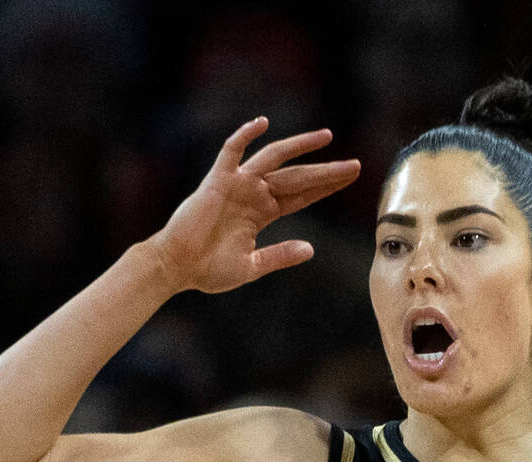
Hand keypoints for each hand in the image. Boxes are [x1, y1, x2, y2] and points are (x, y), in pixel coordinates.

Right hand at [150, 117, 360, 294]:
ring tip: (327, 137)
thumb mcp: (252, 265)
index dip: (325, 187)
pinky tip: (262, 123)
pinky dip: (244, 135)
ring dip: (300, 146)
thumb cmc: (208, 269)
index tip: (350, 179)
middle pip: (297, 177)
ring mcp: (236, 184)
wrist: (177, 266)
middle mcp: (253, 194)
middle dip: (326, 171)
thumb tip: (311, 249)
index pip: (301, 196)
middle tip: (355, 165)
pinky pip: (231, 151)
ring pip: (274, 159)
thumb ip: (280, 255)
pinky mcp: (217, 180)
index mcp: (262, 213)